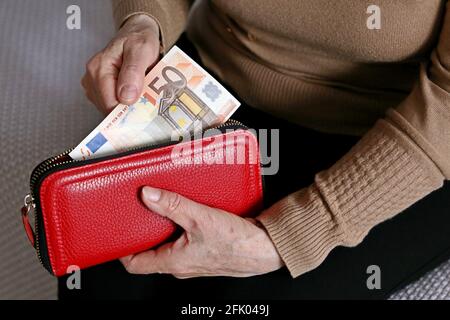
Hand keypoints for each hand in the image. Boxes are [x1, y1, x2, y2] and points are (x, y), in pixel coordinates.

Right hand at [81, 14, 159, 113]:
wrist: (137, 34)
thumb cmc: (139, 39)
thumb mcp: (141, 50)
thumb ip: (133, 72)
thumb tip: (126, 97)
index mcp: (99, 68)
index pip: (109, 104)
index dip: (128, 110)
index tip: (143, 108)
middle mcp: (92, 77)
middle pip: (109, 108)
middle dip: (128, 107)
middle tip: (145, 96)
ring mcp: (94, 85)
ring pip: (111, 109)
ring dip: (128, 106)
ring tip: (140, 91)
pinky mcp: (99, 91)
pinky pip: (112, 106)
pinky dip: (125, 104)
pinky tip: (133, 93)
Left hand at [120, 186, 283, 277]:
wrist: (266, 247)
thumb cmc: (238, 243)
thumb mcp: (200, 219)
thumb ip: (172, 205)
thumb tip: (148, 195)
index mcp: (174, 262)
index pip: (135, 264)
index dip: (122, 249)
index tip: (116, 232)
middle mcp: (181, 264)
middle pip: (151, 250)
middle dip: (143, 230)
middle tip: (139, 210)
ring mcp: (193, 257)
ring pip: (169, 242)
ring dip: (164, 224)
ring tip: (162, 204)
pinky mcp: (205, 248)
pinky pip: (185, 237)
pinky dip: (181, 223)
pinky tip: (186, 207)